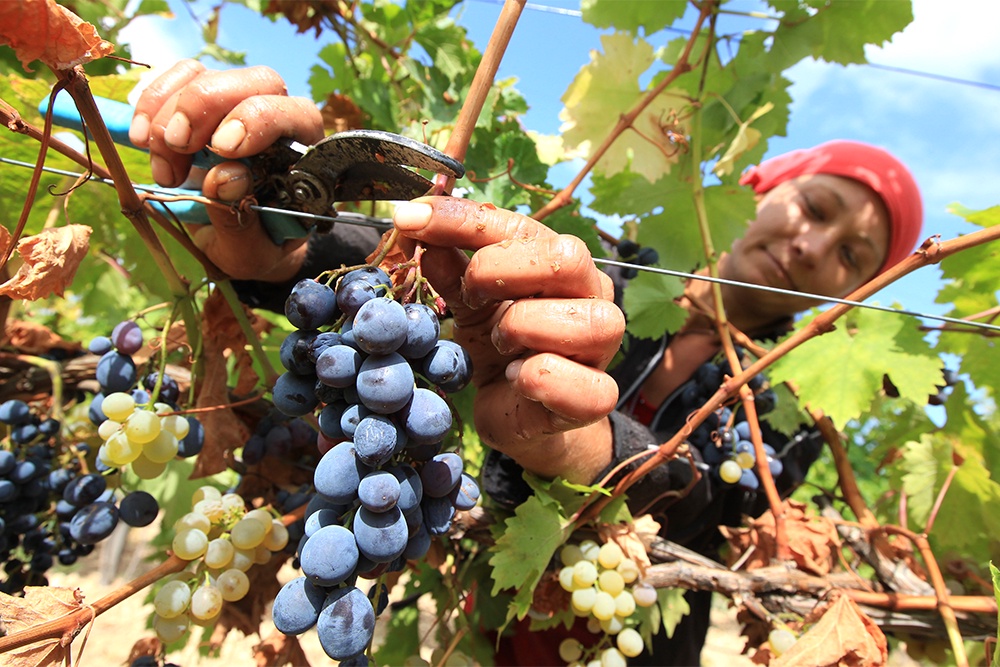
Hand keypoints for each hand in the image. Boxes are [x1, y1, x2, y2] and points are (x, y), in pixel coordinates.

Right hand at [129, 60, 324, 280]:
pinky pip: (175, 77)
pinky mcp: (203, 98)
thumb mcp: (251, 253)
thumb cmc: (257, 245)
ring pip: (205, 76)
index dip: (257, 120)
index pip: (295, 114)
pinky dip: (150, 103)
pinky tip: (141, 138)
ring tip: (163, 171)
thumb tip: (225, 177)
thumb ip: (241, 222)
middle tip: (174, 148)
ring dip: (168, 116)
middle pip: (250, 82)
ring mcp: (239, 102)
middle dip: (202, 108)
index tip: (221, 149)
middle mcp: (278, 117)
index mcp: (305, 154)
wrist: (238, 243)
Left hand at [393, 197, 625, 483]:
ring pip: (587, 321)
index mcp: (560, 264)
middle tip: (469, 294)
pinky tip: (517, 379)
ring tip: (499, 344)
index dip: (461, 220)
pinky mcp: (597, 396)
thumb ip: (449, 268)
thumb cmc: (499, 350)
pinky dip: (541, 379)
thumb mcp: (468, 305)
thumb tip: (414, 226)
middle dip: (500, 270)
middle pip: (569, 258)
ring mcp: (601, 348)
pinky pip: (588, 386)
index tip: (409, 220)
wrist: (516, 415)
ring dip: (523, 328)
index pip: (520, 227)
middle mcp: (591, 296)